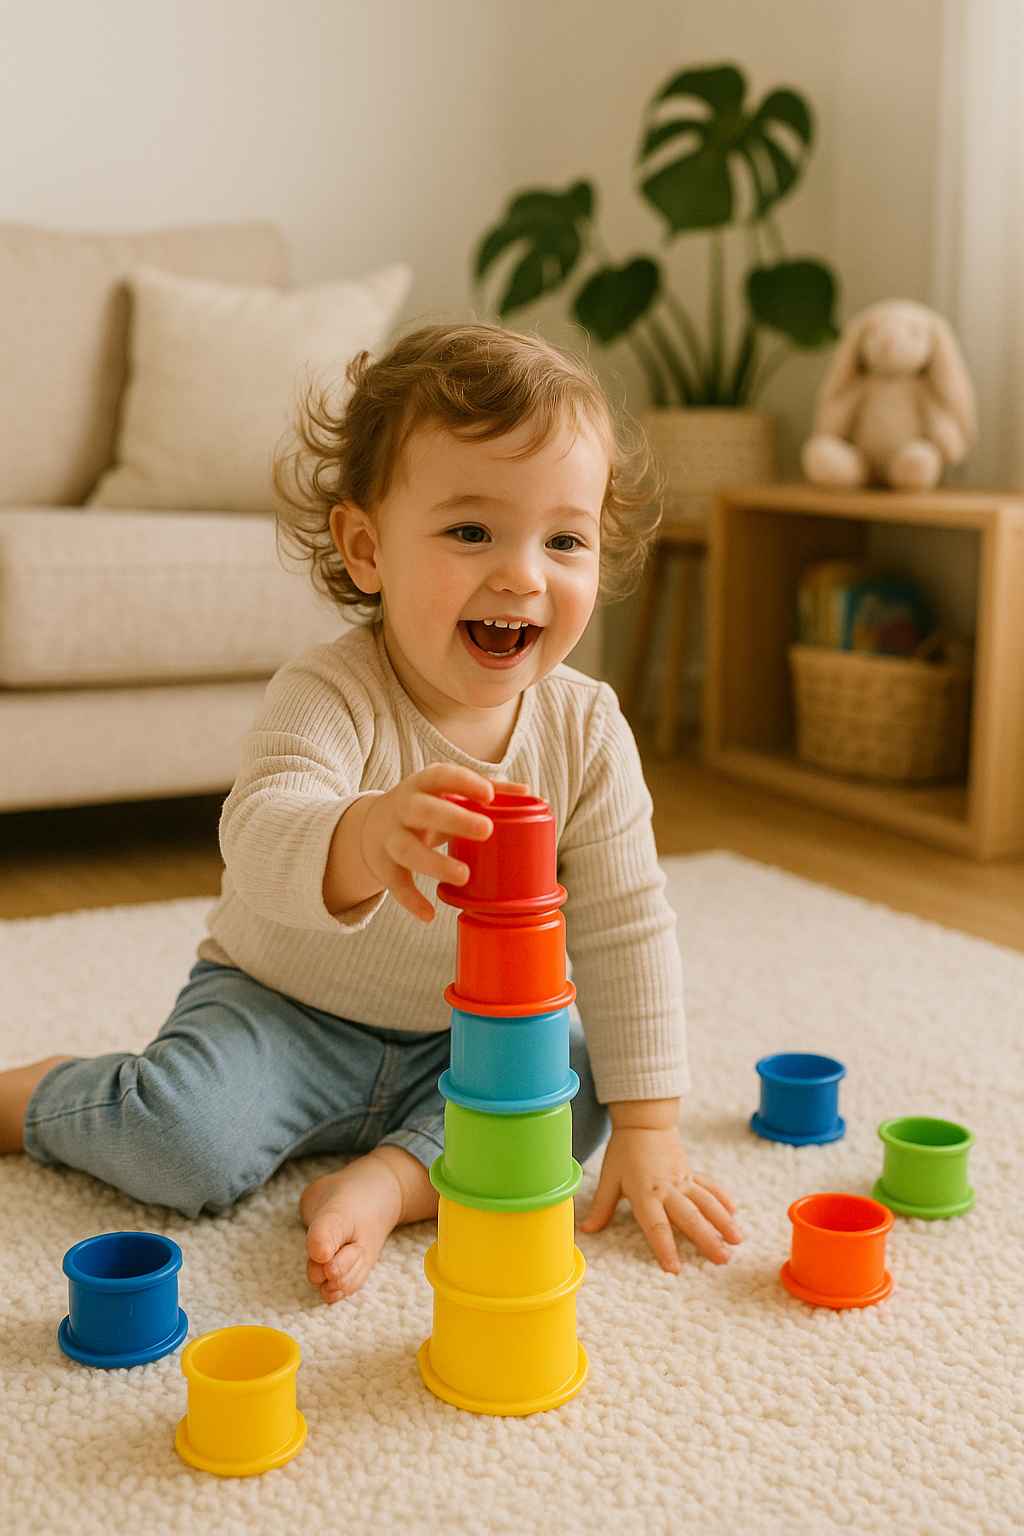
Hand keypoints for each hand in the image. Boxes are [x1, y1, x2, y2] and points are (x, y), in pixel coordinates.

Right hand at [323, 764, 526, 921]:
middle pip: (424, 810)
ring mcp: (390, 837)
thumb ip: (485, 791)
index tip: (489, 795)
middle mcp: (404, 808)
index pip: (442, 776)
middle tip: (486, 830)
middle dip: (454, 819)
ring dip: (435, 863)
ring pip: (408, 850)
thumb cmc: (424, 806)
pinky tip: (429, 914)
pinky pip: (396, 883)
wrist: (370, 827)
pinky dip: (411, 899)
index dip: (465, 783)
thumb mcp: (447, 794)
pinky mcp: (383, 866)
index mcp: (424, 785)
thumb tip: (527, 791)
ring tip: (464, 876)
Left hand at [578, 1116, 743, 1270]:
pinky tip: (735, 1213)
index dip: (665, 1248)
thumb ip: (601, 1207)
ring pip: (706, 1203)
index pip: (656, 1225)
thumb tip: (585, 1230)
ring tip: (737, 1241)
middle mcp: (667, 1188)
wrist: (642, 1122)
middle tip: (722, 1259)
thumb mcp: (609, 1179)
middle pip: (690, 1217)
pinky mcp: (690, 1172)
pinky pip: (709, 1186)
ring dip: (722, 1221)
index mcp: (645, 1193)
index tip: (676, 1269)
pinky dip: (722, 1199)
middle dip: (707, 1239)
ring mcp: (682, 1179)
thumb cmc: (623, 1151)